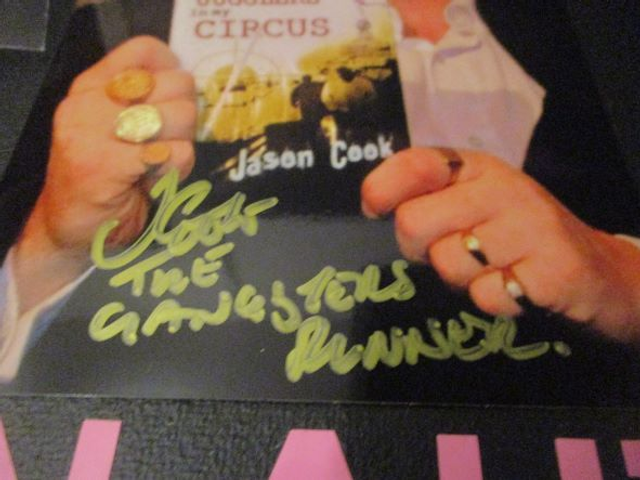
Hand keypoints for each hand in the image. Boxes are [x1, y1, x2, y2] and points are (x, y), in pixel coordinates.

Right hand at [13, 36, 195, 313]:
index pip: (147, 50)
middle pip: (177, 84)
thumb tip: (191, 87)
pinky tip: (152, 184)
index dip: (174, 72)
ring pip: (179, 117)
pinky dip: (174, 173)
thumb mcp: (119, 131)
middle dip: (186, 120)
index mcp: (93, 86)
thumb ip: (148, 104)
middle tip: (164, 146)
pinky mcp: (105, 163)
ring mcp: (92, 130)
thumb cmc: (105, 181)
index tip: (173, 101)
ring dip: (181, 148)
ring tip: (155, 167)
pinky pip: (174, 154)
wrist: (68, 229)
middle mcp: (89, 101)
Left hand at [361, 147, 639, 340]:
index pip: (415, 163)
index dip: (382, 188)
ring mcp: (531, 227)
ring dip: (460, 280)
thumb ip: (428, 197)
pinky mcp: (552, 270)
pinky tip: (516, 287)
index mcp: (477, 168)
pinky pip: (485, 297)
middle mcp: (502, 188)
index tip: (374, 209)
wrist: (596, 271)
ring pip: (447, 264)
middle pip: (413, 222)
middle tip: (449, 252)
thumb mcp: (474, 203)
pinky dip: (494, 302)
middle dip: (419, 250)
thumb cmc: (518, 237)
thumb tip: (371, 204)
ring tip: (491, 268)